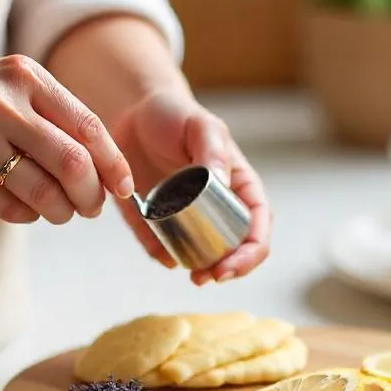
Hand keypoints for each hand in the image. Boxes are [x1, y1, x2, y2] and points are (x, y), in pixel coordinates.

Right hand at [0, 54, 133, 223]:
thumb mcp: (3, 82)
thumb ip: (50, 113)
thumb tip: (105, 165)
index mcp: (23, 76)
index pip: (88, 127)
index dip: (114, 164)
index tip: (124, 188)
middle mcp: (0, 103)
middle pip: (74, 164)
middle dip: (92, 195)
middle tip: (91, 208)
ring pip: (43, 192)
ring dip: (61, 211)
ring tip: (59, 212)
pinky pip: (8, 207)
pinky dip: (26, 215)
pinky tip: (24, 208)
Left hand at [111, 90, 270, 283]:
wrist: (133, 112)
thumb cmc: (175, 114)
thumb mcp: (200, 126)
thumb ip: (213, 151)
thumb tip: (223, 184)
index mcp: (238, 184)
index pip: (257, 224)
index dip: (251, 252)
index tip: (231, 265)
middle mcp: (217, 205)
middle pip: (235, 248)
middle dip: (228, 269)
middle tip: (207, 278)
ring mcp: (186, 215)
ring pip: (202, 253)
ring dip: (201, 270)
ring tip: (191, 275)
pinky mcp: (156, 219)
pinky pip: (163, 246)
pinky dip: (165, 257)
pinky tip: (163, 258)